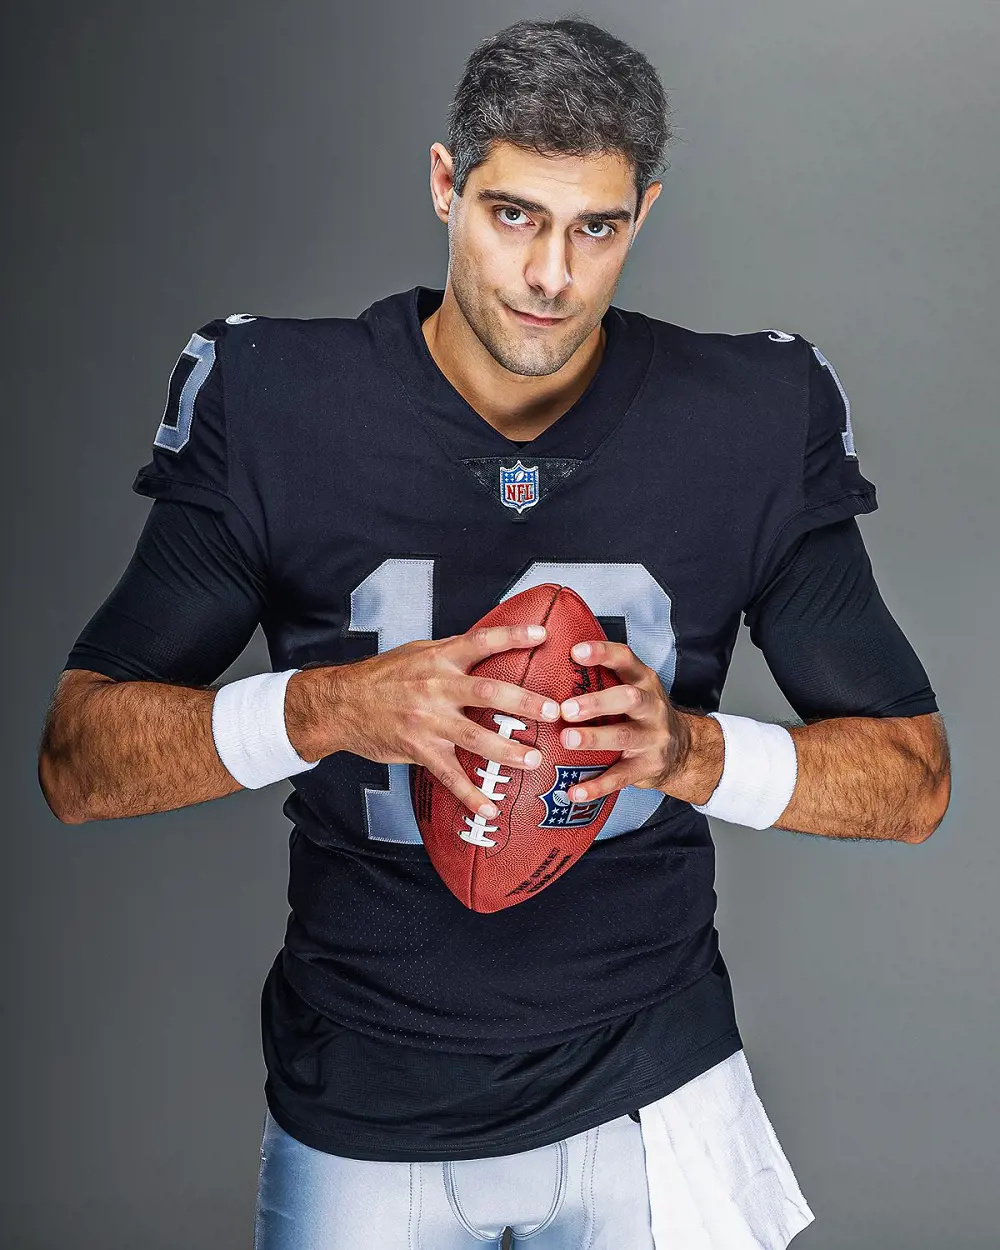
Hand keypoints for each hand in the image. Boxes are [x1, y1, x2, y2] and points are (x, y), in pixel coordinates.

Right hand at [285, 625, 560, 819]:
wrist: (340, 704)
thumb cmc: (381, 676)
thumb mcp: (417, 652)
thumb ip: (452, 652)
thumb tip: (489, 644)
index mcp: (439, 658)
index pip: (481, 642)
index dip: (513, 637)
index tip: (543, 635)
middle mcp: (436, 688)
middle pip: (487, 692)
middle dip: (524, 702)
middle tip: (553, 712)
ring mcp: (427, 721)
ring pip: (474, 737)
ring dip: (507, 751)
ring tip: (534, 760)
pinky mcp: (418, 749)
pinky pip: (449, 776)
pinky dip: (470, 795)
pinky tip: (490, 810)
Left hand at [555, 640, 723, 805]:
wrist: (684, 751)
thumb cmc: (643, 714)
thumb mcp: (633, 689)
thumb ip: (603, 678)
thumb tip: (550, 664)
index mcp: (644, 681)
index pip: (625, 659)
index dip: (602, 653)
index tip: (575, 652)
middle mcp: (652, 707)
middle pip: (629, 699)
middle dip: (597, 703)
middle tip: (566, 709)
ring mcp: (653, 738)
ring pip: (624, 737)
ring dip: (594, 738)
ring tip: (566, 741)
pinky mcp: (648, 768)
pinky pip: (620, 777)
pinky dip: (596, 786)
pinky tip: (574, 791)